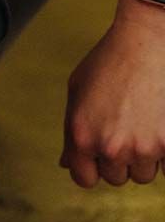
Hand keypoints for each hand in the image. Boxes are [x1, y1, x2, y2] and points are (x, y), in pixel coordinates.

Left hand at [60, 0, 164, 187]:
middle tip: (122, 130)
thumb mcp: (77, 92)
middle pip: (116, 178)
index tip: (97, 156)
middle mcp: (111, 147)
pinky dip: (163, 153)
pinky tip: (156, 127)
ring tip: (141, 124)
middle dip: (118, 160)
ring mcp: (144, 148)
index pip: (84, 179)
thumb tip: (66, 162)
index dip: (90, 167)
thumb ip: (71, 130)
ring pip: (143, 174)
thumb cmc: (109, 62)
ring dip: (142, 157)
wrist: (146, 42)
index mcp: (82, 136)